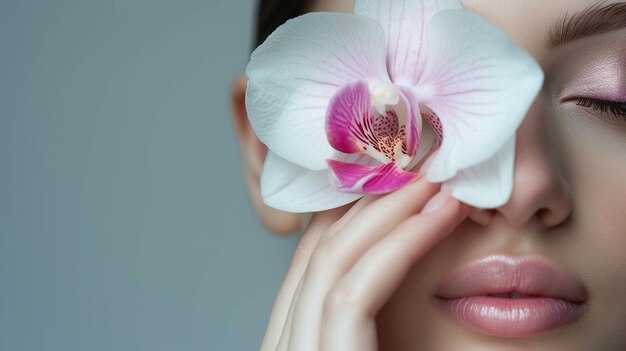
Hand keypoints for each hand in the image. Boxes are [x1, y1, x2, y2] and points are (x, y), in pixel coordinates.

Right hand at [260, 176, 468, 350]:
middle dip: (370, 200)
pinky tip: (441, 213)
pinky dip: (402, 244)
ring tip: (436, 180)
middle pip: (318, 251)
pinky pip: (354, 291)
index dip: (352, 211)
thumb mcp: (373, 345)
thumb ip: (371, 317)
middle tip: (418, 166)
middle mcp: (283, 344)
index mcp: (294, 342)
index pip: (312, 262)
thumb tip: (399, 262)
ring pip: (332, 260)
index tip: (394, 179)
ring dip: (390, 210)